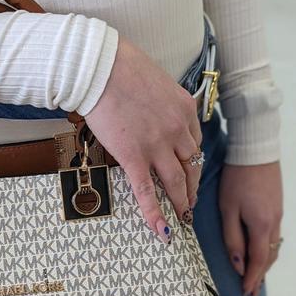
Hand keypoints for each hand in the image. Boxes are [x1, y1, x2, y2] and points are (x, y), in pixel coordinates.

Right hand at [86, 37, 201, 241]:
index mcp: (184, 110)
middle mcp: (176, 130)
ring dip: (180, 202)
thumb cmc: (121, 66)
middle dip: (191, 187)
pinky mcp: (134, 156)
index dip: (192, 161)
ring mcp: (157, 146)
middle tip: (190, 202)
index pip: (194, 142)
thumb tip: (155, 110)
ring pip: (175, 182)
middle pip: (191, 166)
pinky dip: (155, 213)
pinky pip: (147, 191)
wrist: (100, 67)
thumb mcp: (155, 81)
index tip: (189, 171)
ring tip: (180, 216)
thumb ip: (161, 101)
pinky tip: (161, 230)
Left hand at [219, 161, 282, 295]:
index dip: (252, 279)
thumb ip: (232, 237)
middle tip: (251, 294)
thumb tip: (238, 264)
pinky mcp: (277, 208)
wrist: (256, 152)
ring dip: (265, 265)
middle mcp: (274, 224)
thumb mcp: (228, 209)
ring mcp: (278, 216)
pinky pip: (273, 237)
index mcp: (260, 226)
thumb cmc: (236, 180)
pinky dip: (267, 250)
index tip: (246, 293)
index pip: (258, 261)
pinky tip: (260, 253)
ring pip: (272, 248)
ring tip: (256, 278)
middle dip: (259, 277)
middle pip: (268, 258)